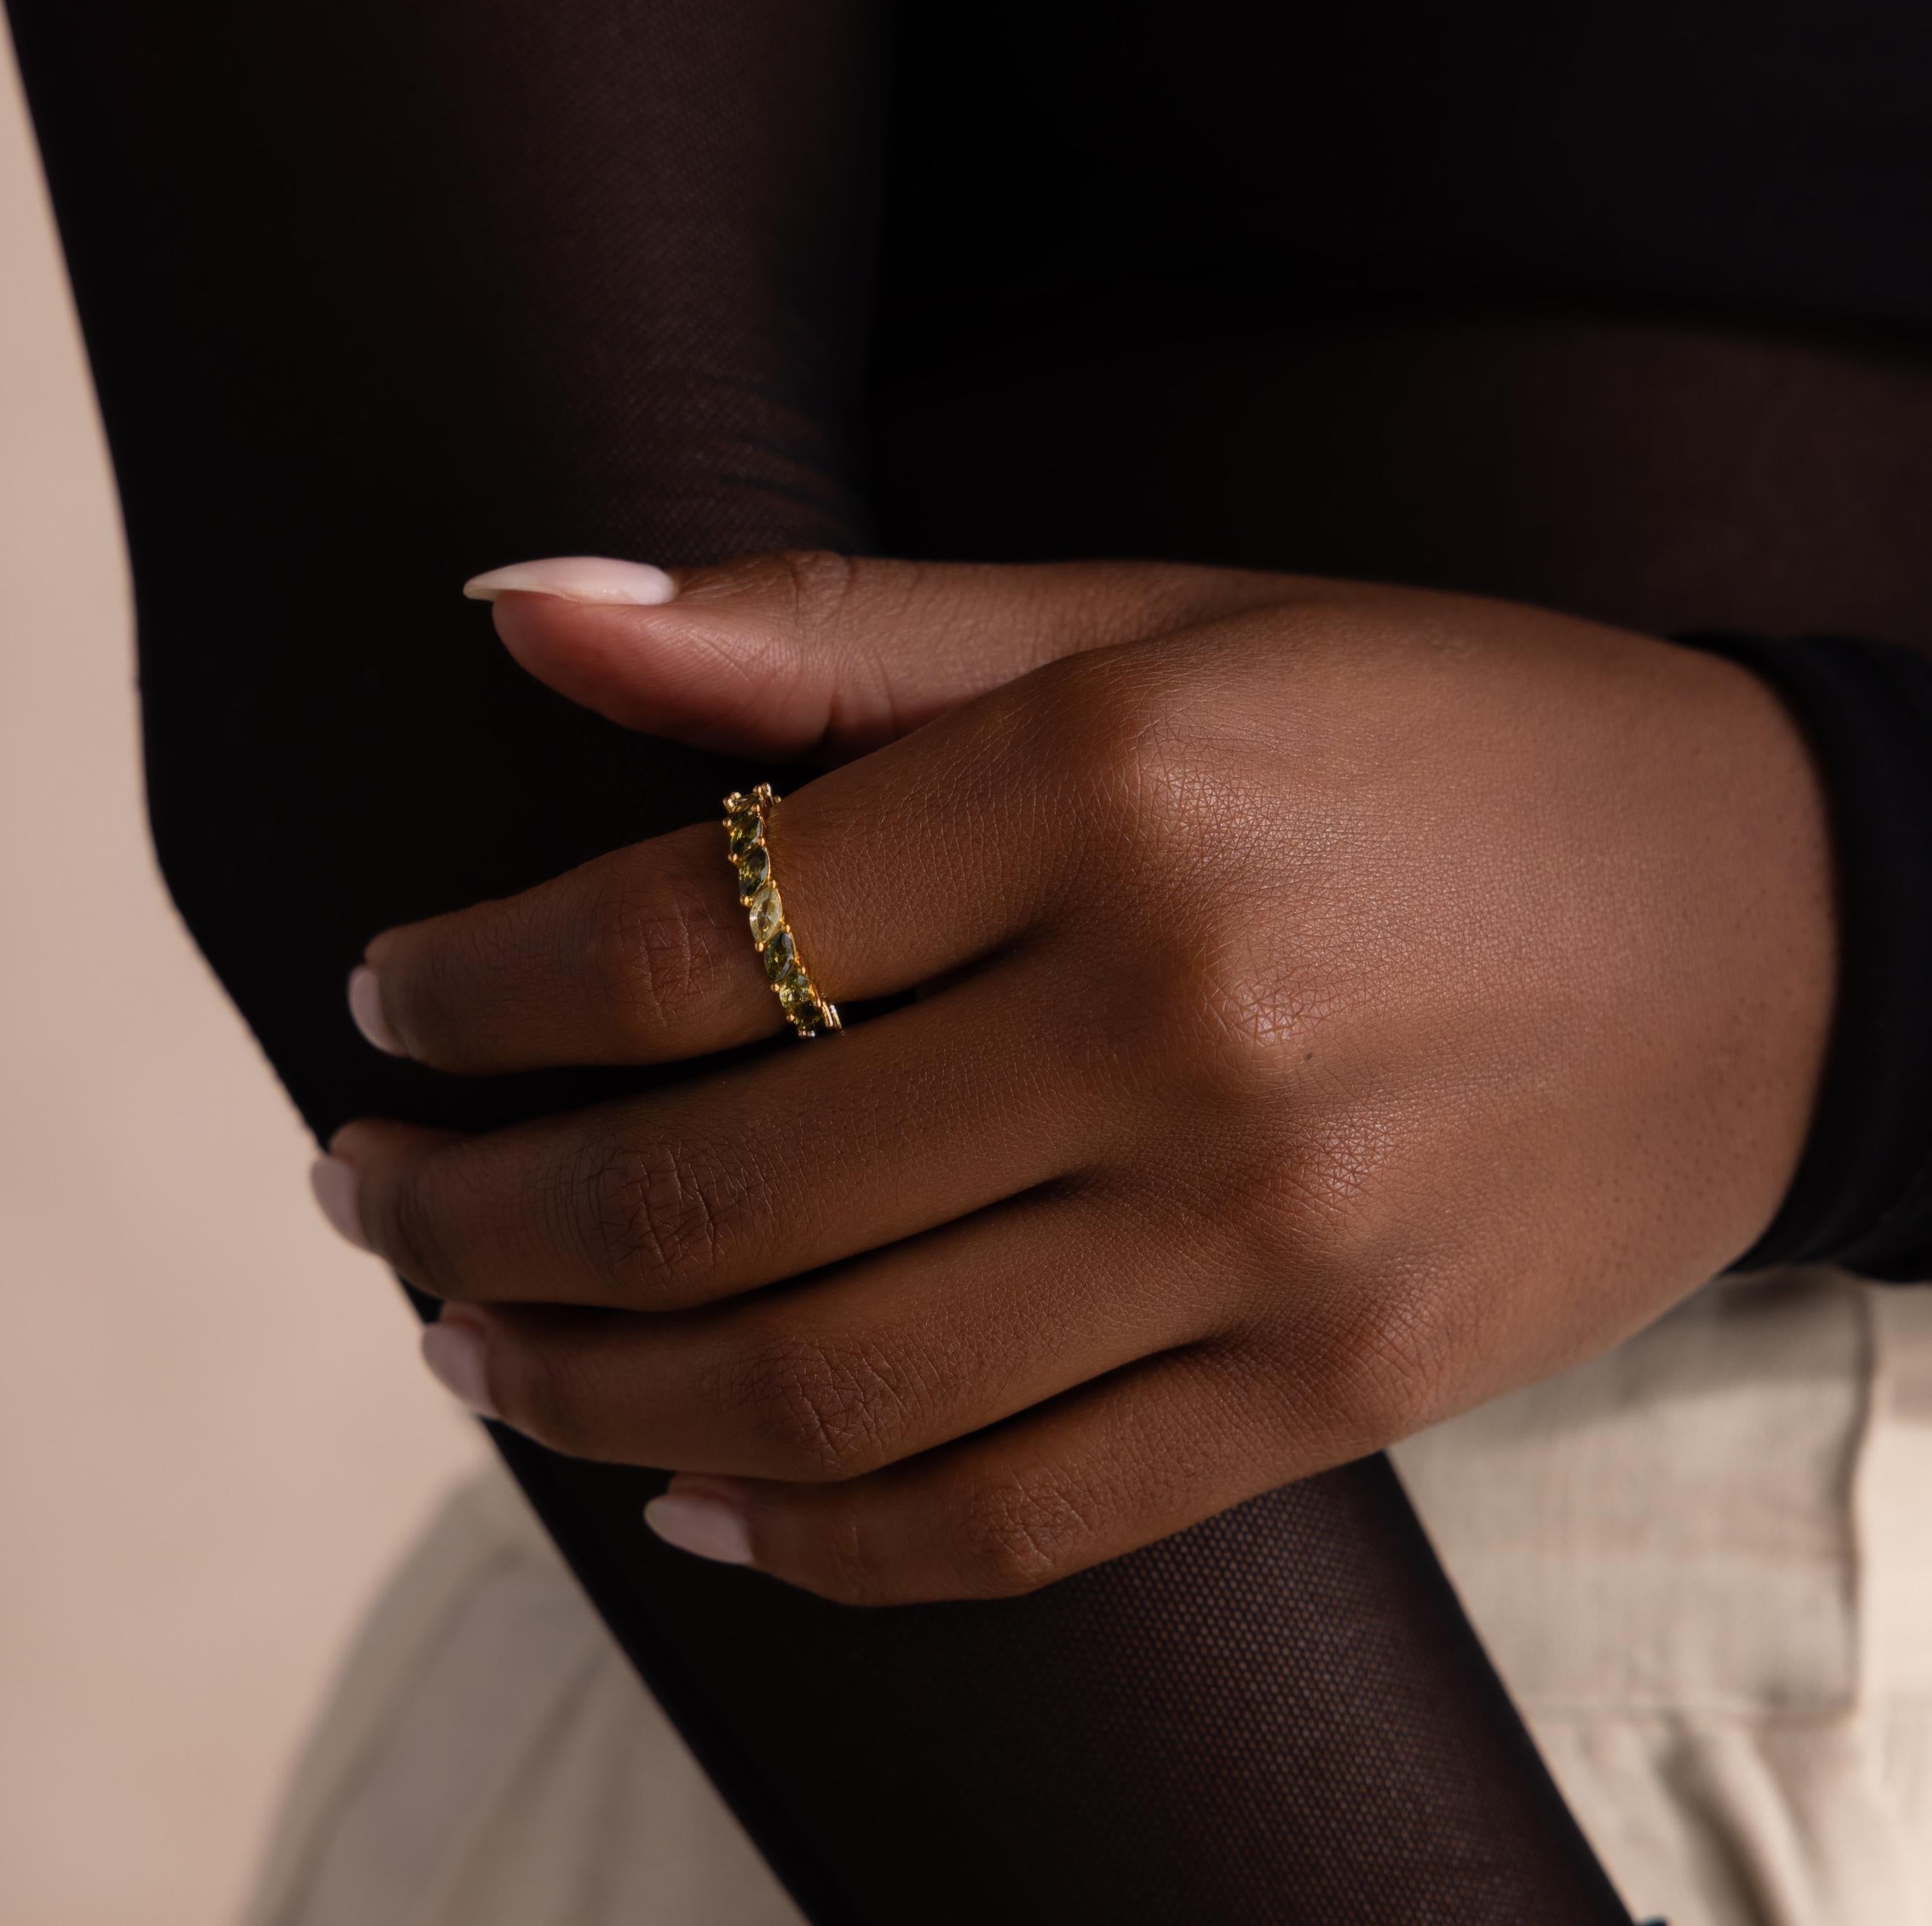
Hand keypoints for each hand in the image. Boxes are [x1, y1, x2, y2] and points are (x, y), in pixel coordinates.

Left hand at [317, 552, 1835, 1602]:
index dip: (477, 982)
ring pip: (832, 1381)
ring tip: (469, 1348)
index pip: (682, 930)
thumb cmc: (1430, 734)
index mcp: (1112, 791)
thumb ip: (825, 631)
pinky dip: (816, 1536)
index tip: (385, 997)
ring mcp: (1265, 1239)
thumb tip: (518, 602)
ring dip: (590, 1385)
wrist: (1777, 917)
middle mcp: (1178, 1024)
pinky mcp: (1334, 1390)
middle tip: (361, 1198)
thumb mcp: (1150, 619)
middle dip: (476, 1213)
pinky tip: (687, 1492)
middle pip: (720, 1182)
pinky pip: (1018, 1521)